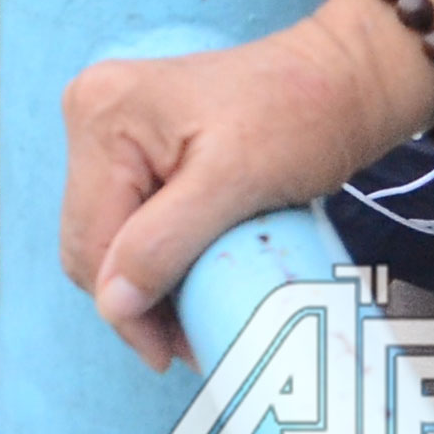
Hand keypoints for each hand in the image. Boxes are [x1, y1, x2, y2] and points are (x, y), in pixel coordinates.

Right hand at [61, 0, 433, 368]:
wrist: (344, 76)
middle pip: (89, 238)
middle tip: (186, 343)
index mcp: (102, 115)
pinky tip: (187, 279)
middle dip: (133, 299)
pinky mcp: (133, 140)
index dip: (124, 308)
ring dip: (143, 283)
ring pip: (105, 234)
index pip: (90, 239)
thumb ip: (164, 242)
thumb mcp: (235, 183)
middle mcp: (91, 114)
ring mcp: (110, 126)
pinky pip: (126, 216)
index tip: (168, 356)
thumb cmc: (300, 115)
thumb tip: (114, 306)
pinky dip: (152, 255)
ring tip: (191, 320)